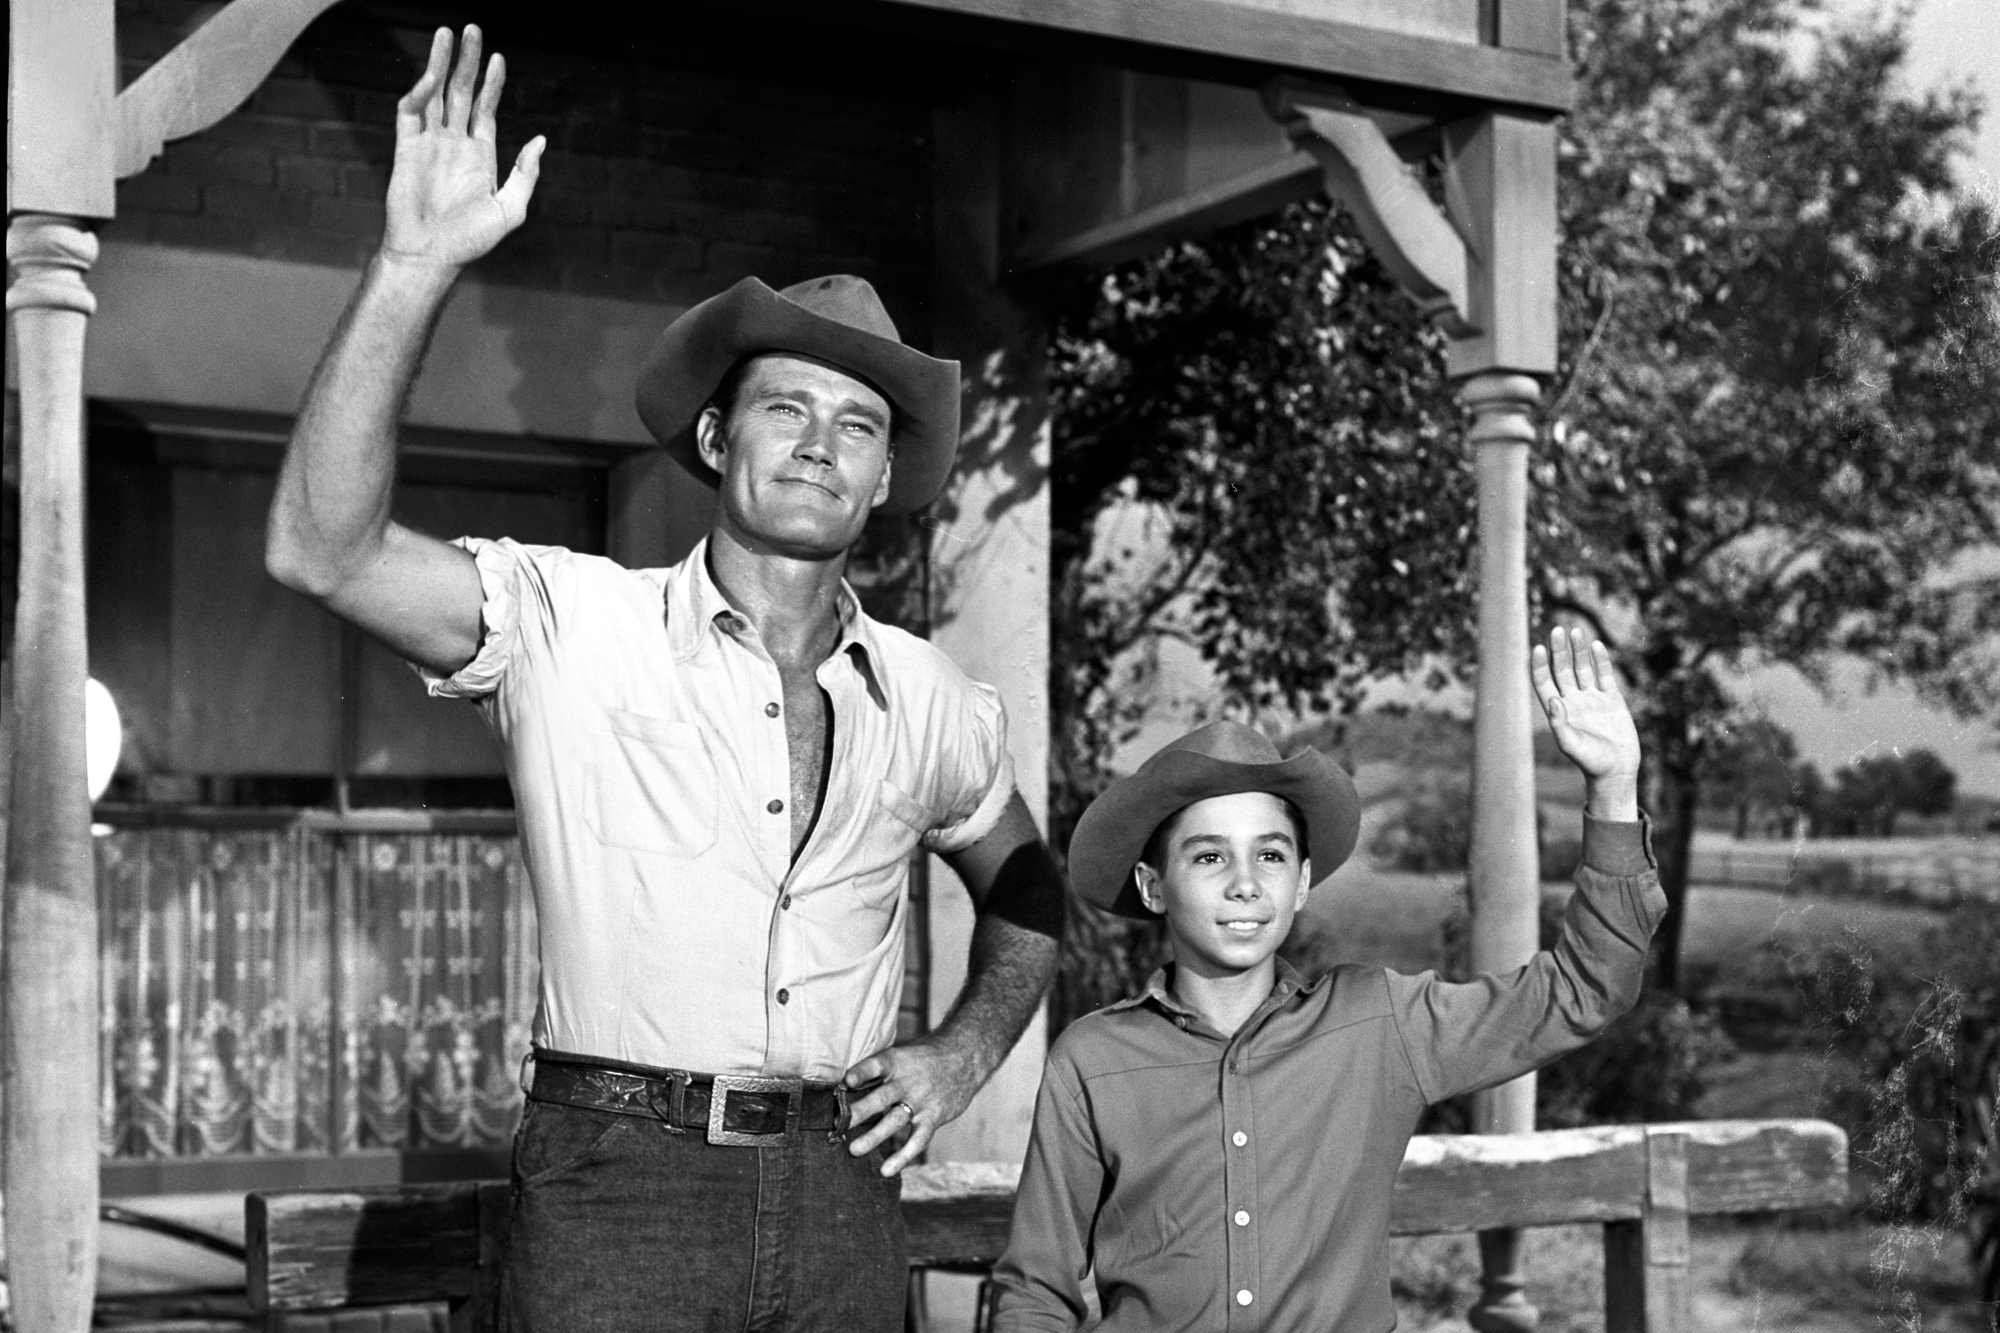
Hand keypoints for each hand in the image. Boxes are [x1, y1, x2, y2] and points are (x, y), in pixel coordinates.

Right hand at [382, 26, 544, 270]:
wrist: (431, 256)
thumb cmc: (470, 241)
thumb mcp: (511, 210)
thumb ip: (526, 175)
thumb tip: (540, 141)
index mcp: (481, 155)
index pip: (486, 108)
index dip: (492, 82)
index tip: (498, 57)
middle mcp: (455, 143)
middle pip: (462, 92)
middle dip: (467, 61)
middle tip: (471, 29)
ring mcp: (430, 144)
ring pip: (435, 94)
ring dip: (440, 64)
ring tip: (447, 34)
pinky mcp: (406, 149)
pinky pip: (411, 113)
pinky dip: (420, 93)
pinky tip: (431, 77)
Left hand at [842, 1036, 983, 1176]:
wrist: (966, 1057)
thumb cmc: (924, 1057)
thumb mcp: (903, 1054)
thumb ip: (879, 1071)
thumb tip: (844, 1088)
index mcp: (897, 1061)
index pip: (877, 1065)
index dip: (861, 1072)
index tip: (846, 1081)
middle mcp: (908, 1081)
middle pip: (882, 1097)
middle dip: (860, 1111)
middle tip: (840, 1124)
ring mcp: (921, 1101)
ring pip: (895, 1120)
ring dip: (874, 1136)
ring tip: (854, 1150)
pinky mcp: (934, 1117)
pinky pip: (917, 1140)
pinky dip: (902, 1156)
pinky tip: (886, 1170)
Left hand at [1532, 627, 1640, 812]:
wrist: (1617, 770)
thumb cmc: (1590, 762)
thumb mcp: (1570, 745)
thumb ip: (1560, 724)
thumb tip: (1554, 699)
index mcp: (1558, 711)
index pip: (1544, 682)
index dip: (1540, 665)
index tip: (1539, 647)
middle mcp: (1573, 701)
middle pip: (1562, 669)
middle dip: (1559, 650)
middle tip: (1558, 630)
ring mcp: (1593, 699)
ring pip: (1583, 668)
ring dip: (1578, 651)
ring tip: (1575, 631)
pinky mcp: (1612, 700)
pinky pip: (1605, 675)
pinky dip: (1601, 660)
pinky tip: (1595, 645)